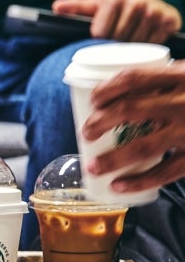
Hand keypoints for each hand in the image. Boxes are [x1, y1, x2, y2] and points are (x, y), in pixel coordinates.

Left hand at [53, 0, 181, 42]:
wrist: (144, 5)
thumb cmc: (112, 9)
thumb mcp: (93, 7)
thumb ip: (75, 8)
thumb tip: (56, 8)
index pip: (100, 33)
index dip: (98, 40)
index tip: (99, 37)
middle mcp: (136, 0)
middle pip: (118, 40)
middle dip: (113, 45)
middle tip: (114, 42)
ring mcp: (154, 10)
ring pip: (136, 45)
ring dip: (130, 49)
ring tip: (127, 42)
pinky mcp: (169, 20)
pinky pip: (154, 44)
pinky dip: (147, 49)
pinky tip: (142, 42)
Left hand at [82, 62, 184, 191]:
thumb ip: (165, 81)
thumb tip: (120, 94)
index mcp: (181, 75)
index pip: (134, 77)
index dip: (107, 88)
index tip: (94, 99)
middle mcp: (184, 102)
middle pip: (129, 110)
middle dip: (100, 123)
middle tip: (86, 133)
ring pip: (143, 147)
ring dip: (113, 159)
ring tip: (93, 167)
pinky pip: (164, 172)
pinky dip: (139, 181)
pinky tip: (119, 186)